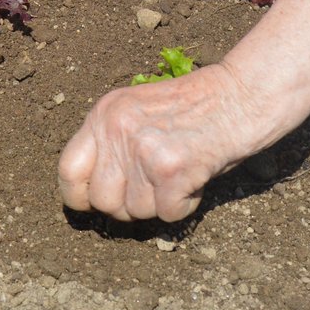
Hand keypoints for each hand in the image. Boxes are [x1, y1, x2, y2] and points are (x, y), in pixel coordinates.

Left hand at [58, 62, 272, 222]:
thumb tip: (90, 196)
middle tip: (154, 186)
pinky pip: (167, 214)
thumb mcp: (139, 110)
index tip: (96, 202)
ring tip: (180, 171)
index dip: (80, 197)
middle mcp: (118, 129)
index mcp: (105, 113)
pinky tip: (196, 178)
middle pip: (102, 202)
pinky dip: (184, 205)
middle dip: (128, 205)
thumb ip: (112, 143)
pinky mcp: (171, 170)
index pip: (68, 170)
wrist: (241, 95)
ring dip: (160, 203)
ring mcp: (144, 149)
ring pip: (136, 212)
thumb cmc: (196, 106)